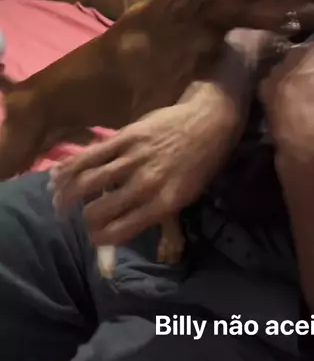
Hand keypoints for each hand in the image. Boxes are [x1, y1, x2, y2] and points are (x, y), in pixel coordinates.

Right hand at [50, 99, 236, 245]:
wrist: (209, 122)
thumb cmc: (199, 164)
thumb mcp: (186, 197)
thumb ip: (157, 217)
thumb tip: (136, 236)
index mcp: (163, 204)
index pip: (118, 231)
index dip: (99, 238)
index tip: (94, 236)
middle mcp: (146, 184)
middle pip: (98, 211)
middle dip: (83, 219)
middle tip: (78, 218)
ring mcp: (134, 159)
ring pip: (87, 182)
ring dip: (67, 194)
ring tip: (58, 200)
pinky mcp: (125, 136)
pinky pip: (90, 155)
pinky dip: (70, 167)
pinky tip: (59, 174)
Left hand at [260, 17, 313, 157]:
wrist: (308, 144)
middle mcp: (293, 53)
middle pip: (308, 55)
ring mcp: (275, 72)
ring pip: (291, 69)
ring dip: (299, 78)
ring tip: (310, 102)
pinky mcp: (263, 92)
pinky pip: (274, 85)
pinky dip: (282, 92)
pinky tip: (292, 107)